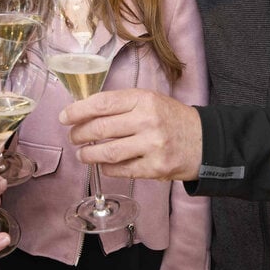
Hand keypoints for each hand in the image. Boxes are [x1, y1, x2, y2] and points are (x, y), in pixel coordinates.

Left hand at [59, 88, 202, 181]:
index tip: (65, 117)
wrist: (205, 141)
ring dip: (88, 154)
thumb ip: (121, 104)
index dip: (78, 111)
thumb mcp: (149, 100)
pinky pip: (122, 170)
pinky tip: (102, 165)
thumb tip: (84, 112)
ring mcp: (152, 145)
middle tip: (72, 137)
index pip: (102, 103)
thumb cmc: (171, 118)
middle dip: (79, 134)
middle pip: (101, 128)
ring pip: (108, 152)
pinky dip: (107, 168)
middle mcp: (147, 120)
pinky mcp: (156, 168)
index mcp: (143, 99)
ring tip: (82, 154)